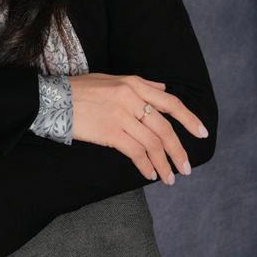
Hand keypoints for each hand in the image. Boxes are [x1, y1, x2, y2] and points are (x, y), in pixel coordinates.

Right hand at [68, 72, 208, 185]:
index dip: (189, 119)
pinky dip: (146, 165)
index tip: (202, 134)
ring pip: (152, 143)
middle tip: (186, 167)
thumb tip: (163, 89)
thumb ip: (140, 84)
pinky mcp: (109, 131)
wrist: (53, 98)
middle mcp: (130, 97)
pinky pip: (135, 152)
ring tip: (169, 177)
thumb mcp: (110, 79)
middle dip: (178, 150)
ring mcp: (120, 114)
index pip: (169, 102)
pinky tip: (149, 174)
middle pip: (164, 127)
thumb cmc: (81, 89)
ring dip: (164, 164)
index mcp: (132, 83)